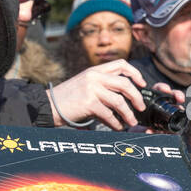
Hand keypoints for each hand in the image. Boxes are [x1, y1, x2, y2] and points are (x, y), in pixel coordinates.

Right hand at [47, 61, 180, 129]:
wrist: (48, 105)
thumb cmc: (68, 98)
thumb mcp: (85, 84)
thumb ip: (102, 86)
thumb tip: (124, 98)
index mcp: (95, 70)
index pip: (120, 64)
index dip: (135, 73)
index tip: (142, 84)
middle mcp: (94, 77)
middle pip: (125, 83)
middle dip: (137, 97)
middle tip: (141, 107)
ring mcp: (91, 89)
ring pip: (119, 101)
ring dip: (128, 114)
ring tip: (131, 121)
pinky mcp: (89, 103)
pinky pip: (109, 114)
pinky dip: (116, 123)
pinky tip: (117, 127)